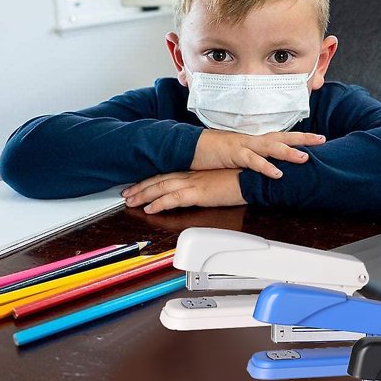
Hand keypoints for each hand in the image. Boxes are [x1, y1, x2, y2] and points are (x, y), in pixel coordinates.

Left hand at [122, 169, 246, 213]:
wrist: (254, 178)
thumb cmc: (242, 179)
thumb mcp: (222, 180)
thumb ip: (209, 184)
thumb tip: (202, 191)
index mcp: (197, 172)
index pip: (168, 174)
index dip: (151, 180)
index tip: (139, 185)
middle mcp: (192, 175)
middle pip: (160, 179)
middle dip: (141, 187)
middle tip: (126, 194)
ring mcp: (194, 183)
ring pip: (161, 187)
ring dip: (143, 195)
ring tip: (131, 202)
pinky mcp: (199, 193)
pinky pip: (173, 198)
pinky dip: (159, 203)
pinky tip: (149, 209)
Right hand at [190, 129, 325, 178]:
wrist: (190, 146)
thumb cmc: (212, 152)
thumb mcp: (236, 155)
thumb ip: (252, 159)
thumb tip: (265, 166)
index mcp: (253, 140)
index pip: (281, 136)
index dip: (299, 137)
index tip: (316, 138)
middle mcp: (252, 140)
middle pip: (282, 136)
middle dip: (303, 139)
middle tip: (322, 140)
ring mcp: (243, 145)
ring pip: (271, 147)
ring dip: (288, 152)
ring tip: (305, 158)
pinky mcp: (233, 154)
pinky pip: (252, 161)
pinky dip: (266, 167)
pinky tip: (278, 174)